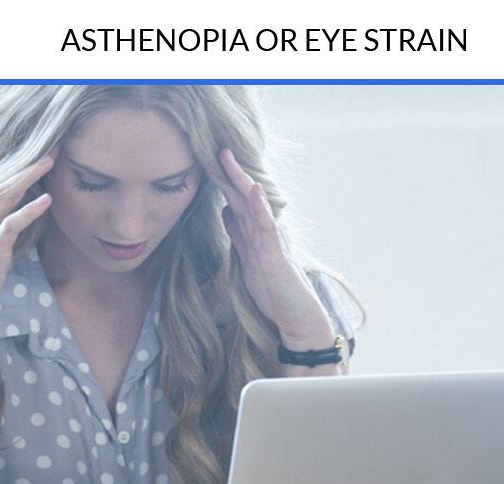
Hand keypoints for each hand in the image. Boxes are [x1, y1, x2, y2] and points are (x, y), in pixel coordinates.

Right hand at [0, 147, 58, 344]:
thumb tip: (14, 238)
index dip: (18, 175)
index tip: (39, 161)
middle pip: (1, 185)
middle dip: (25, 166)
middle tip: (51, 150)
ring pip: (3, 196)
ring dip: (28, 176)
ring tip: (50, 161)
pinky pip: (11, 225)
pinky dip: (30, 209)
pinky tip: (48, 199)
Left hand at [208, 148, 331, 340]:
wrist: (296, 317)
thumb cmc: (274, 289)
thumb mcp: (248, 258)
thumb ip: (239, 234)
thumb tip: (225, 211)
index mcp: (255, 231)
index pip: (236, 200)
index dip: (222, 180)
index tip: (207, 158)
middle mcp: (264, 231)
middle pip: (243, 196)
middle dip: (228, 171)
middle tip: (214, 146)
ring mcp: (272, 242)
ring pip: (254, 205)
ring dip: (241, 180)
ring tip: (228, 158)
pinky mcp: (276, 257)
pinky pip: (268, 229)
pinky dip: (261, 208)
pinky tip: (255, 191)